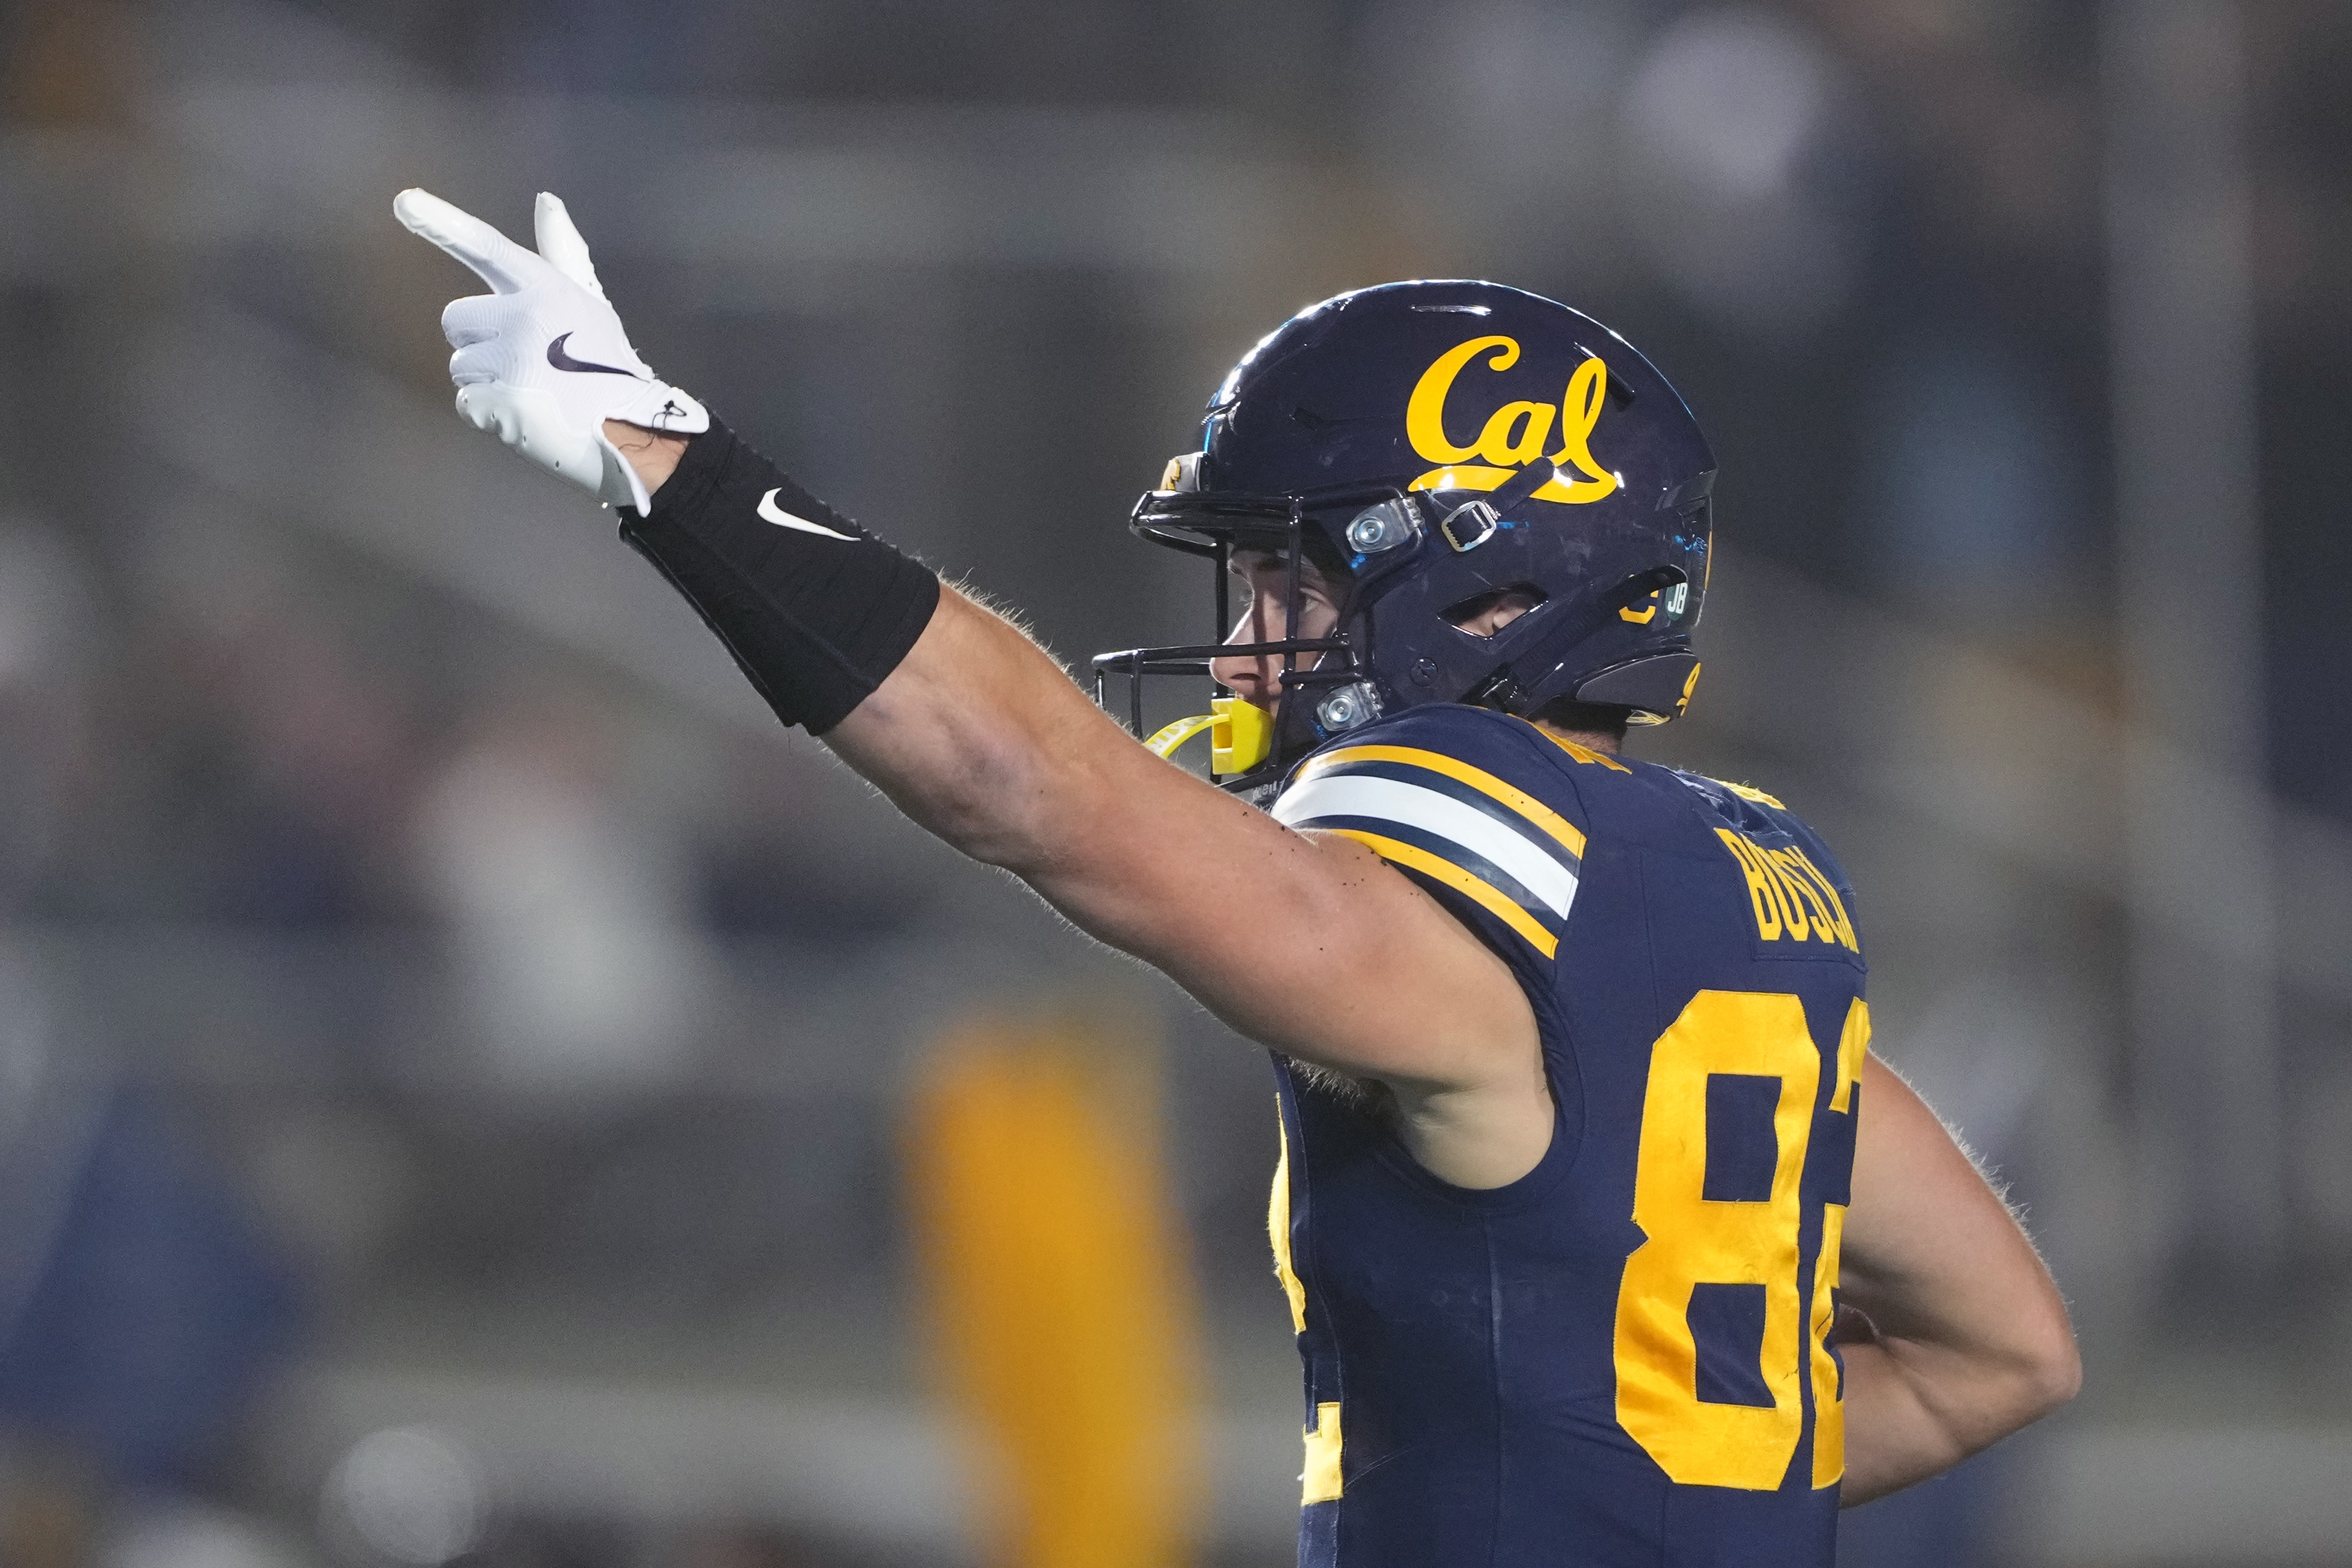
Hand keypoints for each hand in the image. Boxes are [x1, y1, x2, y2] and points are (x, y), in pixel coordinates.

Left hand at [394, 188, 707, 510]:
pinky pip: (467, 403)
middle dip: (481, 342)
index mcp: (545, 290)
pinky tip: (526, 416)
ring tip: (533, 392)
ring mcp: (511, 363)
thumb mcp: (588, 302)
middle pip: (456, 320)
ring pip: (461, 365)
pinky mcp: (499, 403)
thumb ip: (561, 252)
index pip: (487, 247)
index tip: (404, 202)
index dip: (443, 224)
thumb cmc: (606, 365)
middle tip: (527, 364)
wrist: (629, 431)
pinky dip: (490, 417)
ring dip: (488, 382)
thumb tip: (547, 199)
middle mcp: (525, 319)